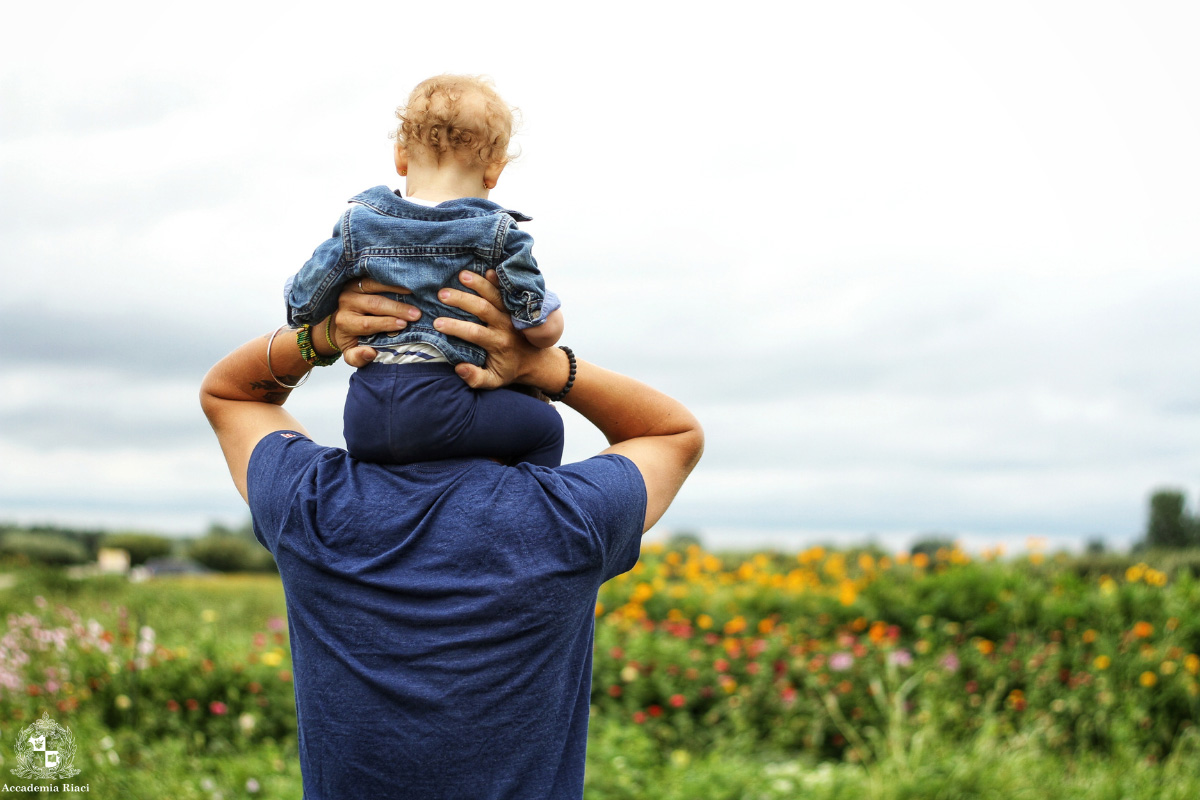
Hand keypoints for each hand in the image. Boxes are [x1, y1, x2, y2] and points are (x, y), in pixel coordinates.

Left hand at [330, 279, 420, 366]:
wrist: (341, 318)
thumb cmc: (352, 337)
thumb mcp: (351, 353)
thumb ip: (357, 358)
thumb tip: (370, 353)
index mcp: (345, 322)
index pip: (366, 324)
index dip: (386, 323)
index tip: (404, 325)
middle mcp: (346, 302)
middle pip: (373, 304)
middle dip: (396, 309)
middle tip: (416, 313)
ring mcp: (351, 287)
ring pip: (374, 285)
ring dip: (396, 289)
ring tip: (414, 292)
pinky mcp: (358, 277)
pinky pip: (375, 275)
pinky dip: (391, 277)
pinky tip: (406, 281)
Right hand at [434, 270, 561, 389]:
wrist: (535, 361)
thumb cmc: (508, 370)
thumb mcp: (493, 381)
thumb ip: (476, 378)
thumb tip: (459, 368)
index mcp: (498, 343)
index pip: (474, 333)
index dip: (455, 327)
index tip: (437, 323)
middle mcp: (505, 326)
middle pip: (483, 308)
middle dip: (462, 300)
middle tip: (442, 294)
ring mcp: (511, 314)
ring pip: (495, 295)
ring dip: (479, 284)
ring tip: (461, 275)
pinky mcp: (515, 306)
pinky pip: (507, 291)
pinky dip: (498, 280)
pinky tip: (488, 270)